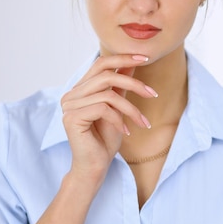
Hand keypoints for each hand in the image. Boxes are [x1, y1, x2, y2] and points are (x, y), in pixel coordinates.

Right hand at [60, 54, 156, 177]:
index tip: (146, 58)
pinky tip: (126, 131)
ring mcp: (69, 105)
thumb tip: (131, 63)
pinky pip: (104, 109)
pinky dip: (120, 120)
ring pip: (108, 94)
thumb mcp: (118, 107)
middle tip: (153, 94)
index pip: (101, 63)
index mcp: (80, 89)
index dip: (123, 58)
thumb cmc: (106, 138)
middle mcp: (71, 94)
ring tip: (142, 122)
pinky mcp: (72, 118)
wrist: (96, 166)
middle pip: (106, 75)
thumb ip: (120, 85)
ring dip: (131, 109)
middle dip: (134, 83)